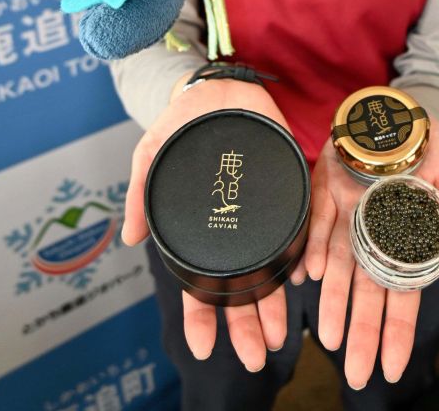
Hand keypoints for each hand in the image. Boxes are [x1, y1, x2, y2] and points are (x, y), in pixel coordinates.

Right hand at [121, 76, 305, 369]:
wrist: (218, 85)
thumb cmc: (181, 123)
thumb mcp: (152, 153)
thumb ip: (141, 193)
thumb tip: (131, 239)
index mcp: (202, 227)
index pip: (199, 283)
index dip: (201, 316)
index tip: (205, 348)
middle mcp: (234, 226)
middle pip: (241, 287)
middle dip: (247, 324)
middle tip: (258, 354)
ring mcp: (262, 210)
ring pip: (271, 266)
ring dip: (276, 302)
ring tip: (286, 333)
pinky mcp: (288, 187)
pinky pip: (300, 227)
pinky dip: (303, 254)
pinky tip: (307, 275)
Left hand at [304, 116, 438, 388]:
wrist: (401, 110)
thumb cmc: (431, 148)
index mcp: (404, 239)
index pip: (401, 295)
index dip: (397, 332)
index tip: (393, 369)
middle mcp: (373, 234)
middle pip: (366, 292)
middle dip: (362, 333)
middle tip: (357, 374)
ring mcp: (348, 214)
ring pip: (337, 265)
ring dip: (332, 301)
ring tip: (326, 339)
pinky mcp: (327, 189)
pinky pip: (316, 222)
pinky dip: (310, 248)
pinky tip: (306, 276)